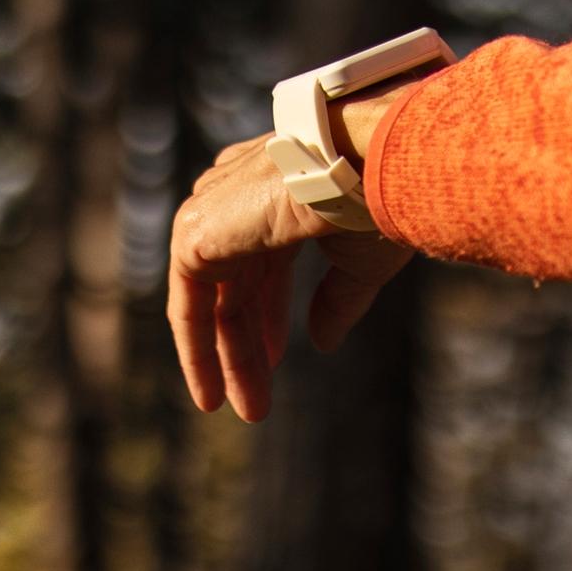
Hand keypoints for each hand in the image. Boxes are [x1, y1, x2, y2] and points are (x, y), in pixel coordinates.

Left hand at [167, 136, 411, 420]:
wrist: (370, 162)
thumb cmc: (381, 200)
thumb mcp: (361, 259)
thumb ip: (336, 300)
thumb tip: (322, 343)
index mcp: (279, 185)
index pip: (265, 257)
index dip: (272, 310)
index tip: (281, 354)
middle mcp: (239, 190)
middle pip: (238, 281)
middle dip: (249, 340)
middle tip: (259, 397)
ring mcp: (213, 208)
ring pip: (213, 295)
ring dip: (229, 355)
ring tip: (246, 407)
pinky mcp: (196, 234)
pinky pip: (190, 305)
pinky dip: (198, 350)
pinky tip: (214, 392)